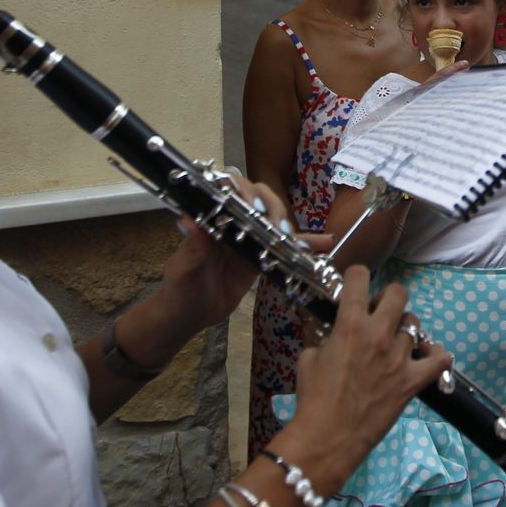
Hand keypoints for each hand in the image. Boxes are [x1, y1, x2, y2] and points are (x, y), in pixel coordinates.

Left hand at [157, 167, 291, 333]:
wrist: (189, 316)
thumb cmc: (180, 289)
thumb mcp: (183, 269)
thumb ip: (191, 247)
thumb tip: (187, 221)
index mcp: (211, 218)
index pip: (229, 190)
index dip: (243, 190)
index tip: (253, 204)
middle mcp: (232, 222)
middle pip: (257, 198)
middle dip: (270, 205)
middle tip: (276, 224)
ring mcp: (249, 238)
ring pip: (274, 218)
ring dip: (288, 222)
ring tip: (296, 235)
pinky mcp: (262, 257)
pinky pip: (285, 248)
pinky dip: (305, 245)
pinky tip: (325, 244)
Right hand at [283, 266, 451, 484]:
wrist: (328, 437)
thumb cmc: (313, 398)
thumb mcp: (308, 357)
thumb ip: (322, 336)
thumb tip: (329, 329)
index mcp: (350, 324)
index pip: (360, 278)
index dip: (356, 277)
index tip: (354, 284)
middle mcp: (379, 335)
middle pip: (398, 293)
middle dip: (387, 297)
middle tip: (378, 311)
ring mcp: (399, 358)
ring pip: (414, 325)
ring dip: (403, 328)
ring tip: (393, 341)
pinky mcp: (413, 381)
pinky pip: (439, 359)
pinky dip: (437, 354)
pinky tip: (427, 355)